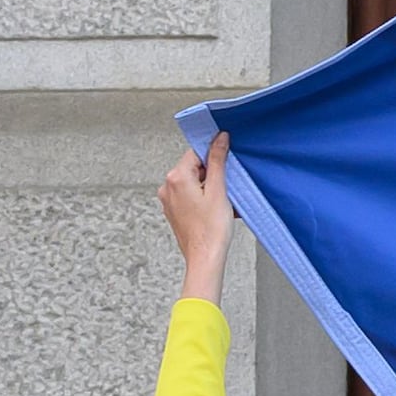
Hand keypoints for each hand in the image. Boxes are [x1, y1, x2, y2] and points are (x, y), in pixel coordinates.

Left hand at [161, 134, 233, 302]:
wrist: (204, 257)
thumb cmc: (212, 229)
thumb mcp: (220, 190)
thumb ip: (218, 160)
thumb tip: (219, 139)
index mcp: (176, 178)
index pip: (196, 152)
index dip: (214, 154)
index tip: (227, 157)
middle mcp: (167, 187)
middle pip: (194, 166)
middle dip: (213, 172)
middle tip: (228, 185)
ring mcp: (169, 200)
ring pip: (193, 181)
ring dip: (210, 185)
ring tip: (222, 200)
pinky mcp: (173, 210)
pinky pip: (190, 194)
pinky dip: (204, 196)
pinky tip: (215, 208)